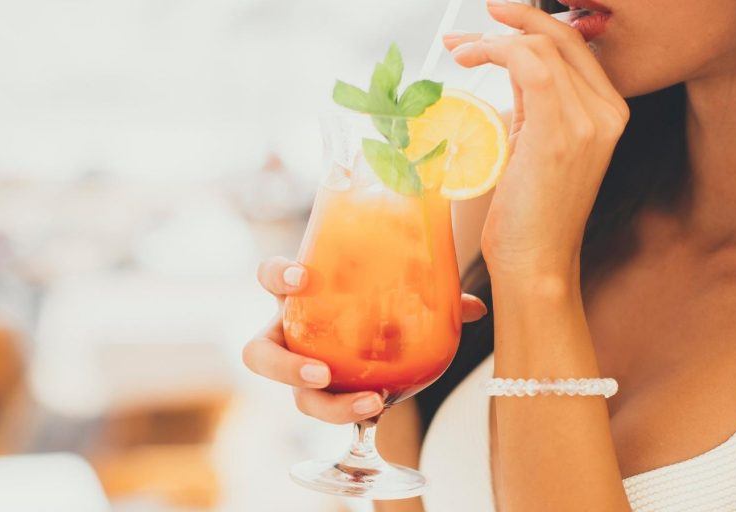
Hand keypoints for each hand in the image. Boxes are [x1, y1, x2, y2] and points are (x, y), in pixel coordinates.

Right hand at [242, 256, 488, 423]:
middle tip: (321, 373)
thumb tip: (475, 307)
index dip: (278, 276)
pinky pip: (330, 411)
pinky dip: (355, 416)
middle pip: (259, 355)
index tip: (302, 278)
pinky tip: (382, 414)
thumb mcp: (393, 288)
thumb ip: (429, 293)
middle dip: (284, 367)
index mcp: (298, 296)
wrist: (367, 328)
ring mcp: (302, 369)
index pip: (271, 277)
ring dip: (327, 405)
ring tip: (369, 404)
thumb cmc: (370, 299)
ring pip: (294, 397)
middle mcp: (290, 335)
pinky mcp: (323, 396)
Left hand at [444, 2, 628, 279]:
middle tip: (468, 31)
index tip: (493, 22)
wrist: (536, 262)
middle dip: (511, 22)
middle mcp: (607, 112)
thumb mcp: (537, 143)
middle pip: (560, 39)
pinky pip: (530, 64)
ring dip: (492, 39)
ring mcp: (589, 121)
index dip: (532, 24)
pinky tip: (471, 57)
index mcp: (608, 113)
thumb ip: (535, 100)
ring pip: (541, 47)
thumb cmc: (531, 213)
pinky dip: (496, 50)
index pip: (574, 47)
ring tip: (460, 51)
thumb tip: (512, 58)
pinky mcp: (560, 131)